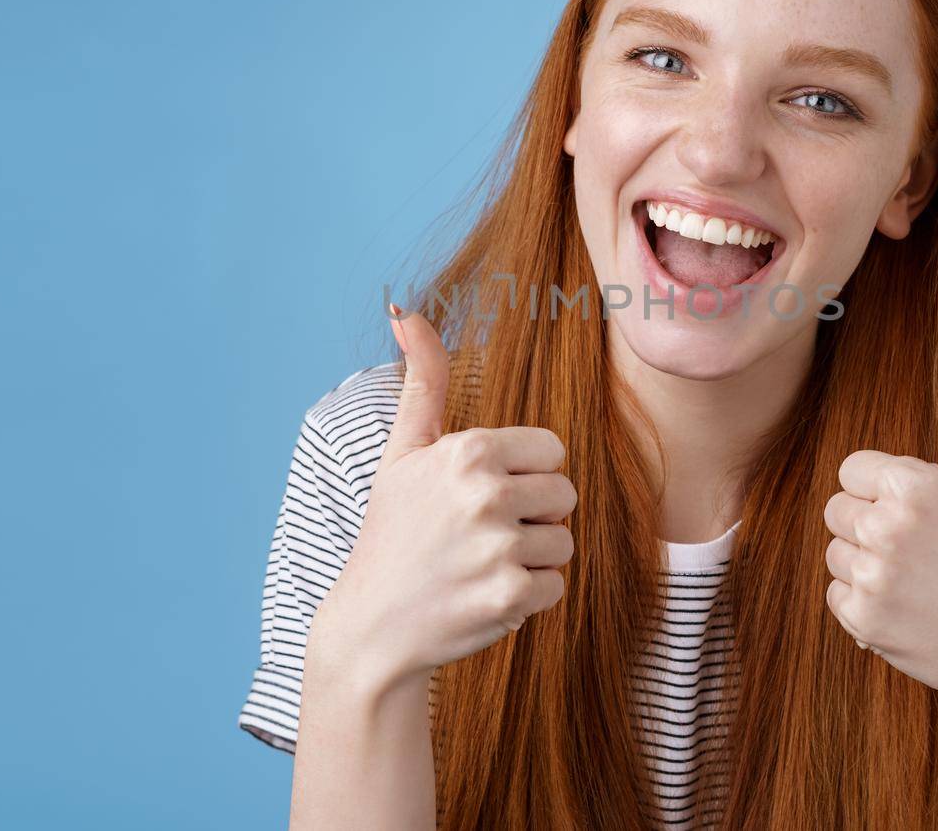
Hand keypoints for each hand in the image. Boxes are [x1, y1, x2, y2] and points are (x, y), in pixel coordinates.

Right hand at [316, 308, 577, 689]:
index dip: (525, 475)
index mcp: (468, 450)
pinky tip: (485, 594)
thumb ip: (422, 380)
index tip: (486, 495)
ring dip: (532, 558)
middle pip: (564, 494)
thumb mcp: (402, 451)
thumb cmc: (393, 532)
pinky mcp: (510, 596)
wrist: (373, 626)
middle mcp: (485, 493)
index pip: (552, 450)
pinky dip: (529, 597)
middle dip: (533, 516)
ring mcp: (499, 546)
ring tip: (482, 565)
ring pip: (564, 541)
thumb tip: (405, 310)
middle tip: (482, 535)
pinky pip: (557, 586)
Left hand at [822, 332, 937, 711]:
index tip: (923, 516)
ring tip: (916, 581)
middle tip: (921, 551)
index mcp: (913, 483)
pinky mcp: (862, 618)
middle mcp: (890, 526)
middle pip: (837, 509)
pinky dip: (863, 604)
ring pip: (834, 551)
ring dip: (865, 565)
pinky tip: (905, 609)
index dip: (885, 492)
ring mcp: (874, 574)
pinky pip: (834, 593)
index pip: (853, 470)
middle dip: (871, 526)